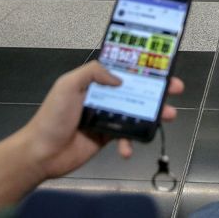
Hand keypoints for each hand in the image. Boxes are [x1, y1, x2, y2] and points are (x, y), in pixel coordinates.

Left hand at [17, 61, 183, 179]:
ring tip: (168, 116)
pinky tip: (127, 149)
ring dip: (154, 114)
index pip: (124, 69)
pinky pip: (127, 136)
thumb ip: (93, 72)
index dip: (143, 66)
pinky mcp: (108, 136)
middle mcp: (104, 96)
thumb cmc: (53, 116)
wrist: (42, 153)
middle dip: (158, 89)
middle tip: (176, 89)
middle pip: (136, 89)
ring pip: (137, 112)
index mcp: (95, 81)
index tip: (162, 66)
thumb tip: (119, 78)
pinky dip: (131, 142)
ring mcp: (108, 116)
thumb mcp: (68, 85)